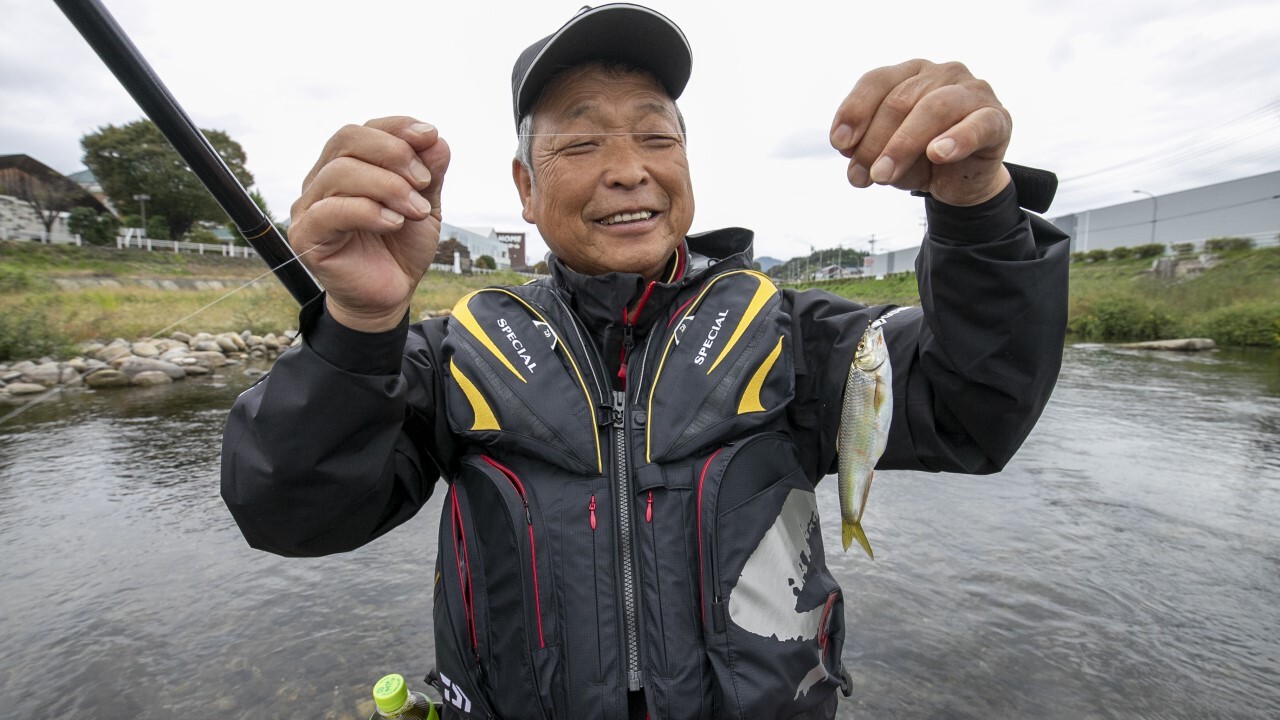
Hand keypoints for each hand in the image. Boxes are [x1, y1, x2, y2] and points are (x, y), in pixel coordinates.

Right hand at [289, 117, 449, 331]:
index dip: (396, 127)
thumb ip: (429, 172)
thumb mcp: (424, 204)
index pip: (363, 130)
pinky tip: (394, 223)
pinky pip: (330, 211)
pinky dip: (368, 211)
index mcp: (347, 165)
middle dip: (392, 153)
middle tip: (424, 181)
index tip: (429, 137)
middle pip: (347, 140)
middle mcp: (322, 180)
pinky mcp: (306, 236)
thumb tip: (434, 139)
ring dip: (388, 186)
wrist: (391, 295)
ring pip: (340, 173)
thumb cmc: (400, 247)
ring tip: (416, 210)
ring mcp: (310, 206)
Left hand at [829, 60, 1010, 206]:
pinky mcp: (997, 118)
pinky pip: (977, 124)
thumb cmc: (921, 159)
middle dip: (873, 143)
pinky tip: (938, 154)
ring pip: (932, 109)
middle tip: (861, 177)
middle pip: (899, 100)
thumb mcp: (887, 153)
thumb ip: (868, 145)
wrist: (962, 182)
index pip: (876, 81)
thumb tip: (848, 147)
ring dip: (902, 145)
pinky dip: (956, 139)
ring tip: (883, 175)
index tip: (840, 144)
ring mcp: (973, 91)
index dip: (855, 110)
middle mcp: (942, 73)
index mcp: (910, 74)